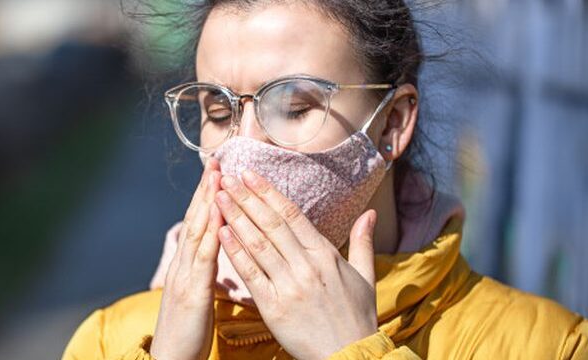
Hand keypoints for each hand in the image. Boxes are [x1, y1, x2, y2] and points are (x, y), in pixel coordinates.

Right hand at [150, 159, 222, 359]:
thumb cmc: (188, 333)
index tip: (216, 172)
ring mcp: (185, 276)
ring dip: (208, 201)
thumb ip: (204, 273)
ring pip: (198, 231)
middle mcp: (183, 265)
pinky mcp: (192, 291)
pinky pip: (204, 257)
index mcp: (187, 266)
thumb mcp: (197, 297)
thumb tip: (216, 254)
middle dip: (206, 189)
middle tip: (216, 160)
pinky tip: (219, 216)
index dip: (206, 197)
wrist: (170, 359)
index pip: (199, 224)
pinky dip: (211, 233)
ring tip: (217, 176)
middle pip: (196, 219)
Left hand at [213, 170, 378, 359]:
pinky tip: (221, 233)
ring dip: (235, 218)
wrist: (350, 356)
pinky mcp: (274, 307)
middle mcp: (306, 265)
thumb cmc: (357, 317)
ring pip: (257, 244)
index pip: (291, 214)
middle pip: (270, 223)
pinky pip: (251, 273)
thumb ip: (362, 242)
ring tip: (218, 197)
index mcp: (325, 254)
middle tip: (227, 178)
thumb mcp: (365, 277)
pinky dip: (235, 252)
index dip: (268, 192)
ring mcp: (289, 285)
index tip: (250, 174)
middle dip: (246, 197)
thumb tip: (369, 212)